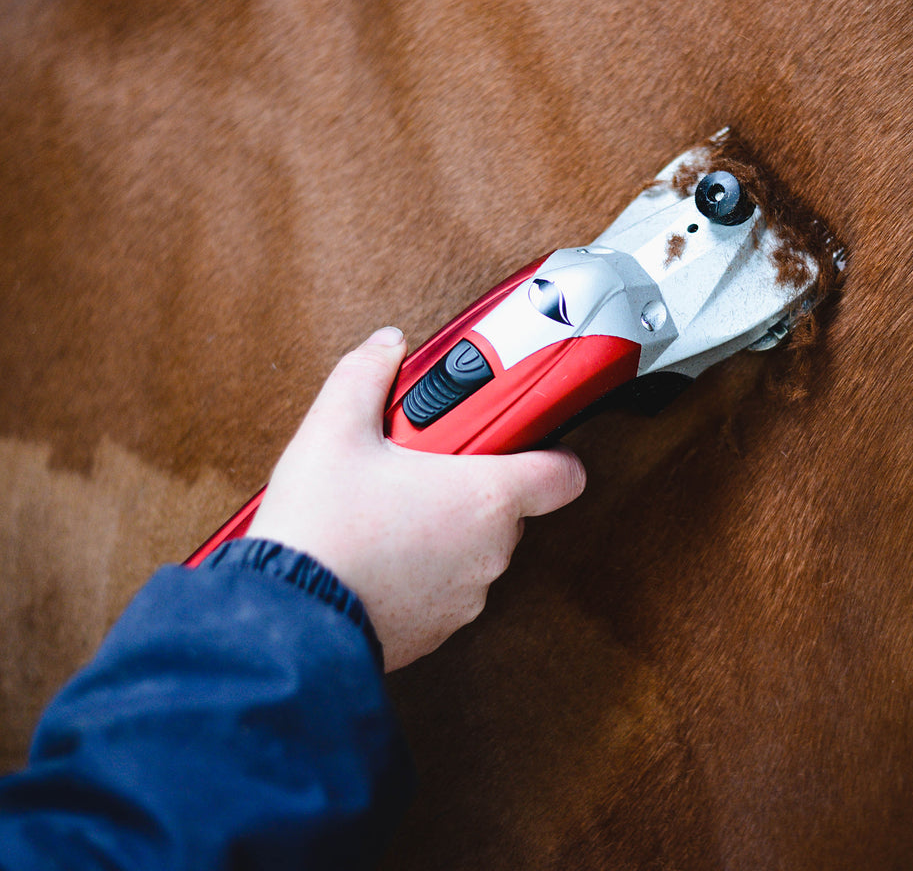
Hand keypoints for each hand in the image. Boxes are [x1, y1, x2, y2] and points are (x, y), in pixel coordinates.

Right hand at [248, 327, 585, 670]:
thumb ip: (367, 375)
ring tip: (388, 510)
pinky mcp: (437, 631)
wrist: (283, 621)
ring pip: (475, 547)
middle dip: (470, 480)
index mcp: (484, 497)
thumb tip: (387, 347)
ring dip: (446, 527)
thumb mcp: (334, 430)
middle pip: (507, 504)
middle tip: (421, 465)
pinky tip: (377, 553)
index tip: (520, 437)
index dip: (550, 450)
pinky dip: (424, 569)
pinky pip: (447, 587)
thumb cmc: (319, 530)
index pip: (563, 474)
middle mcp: (489, 552)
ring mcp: (466, 597)